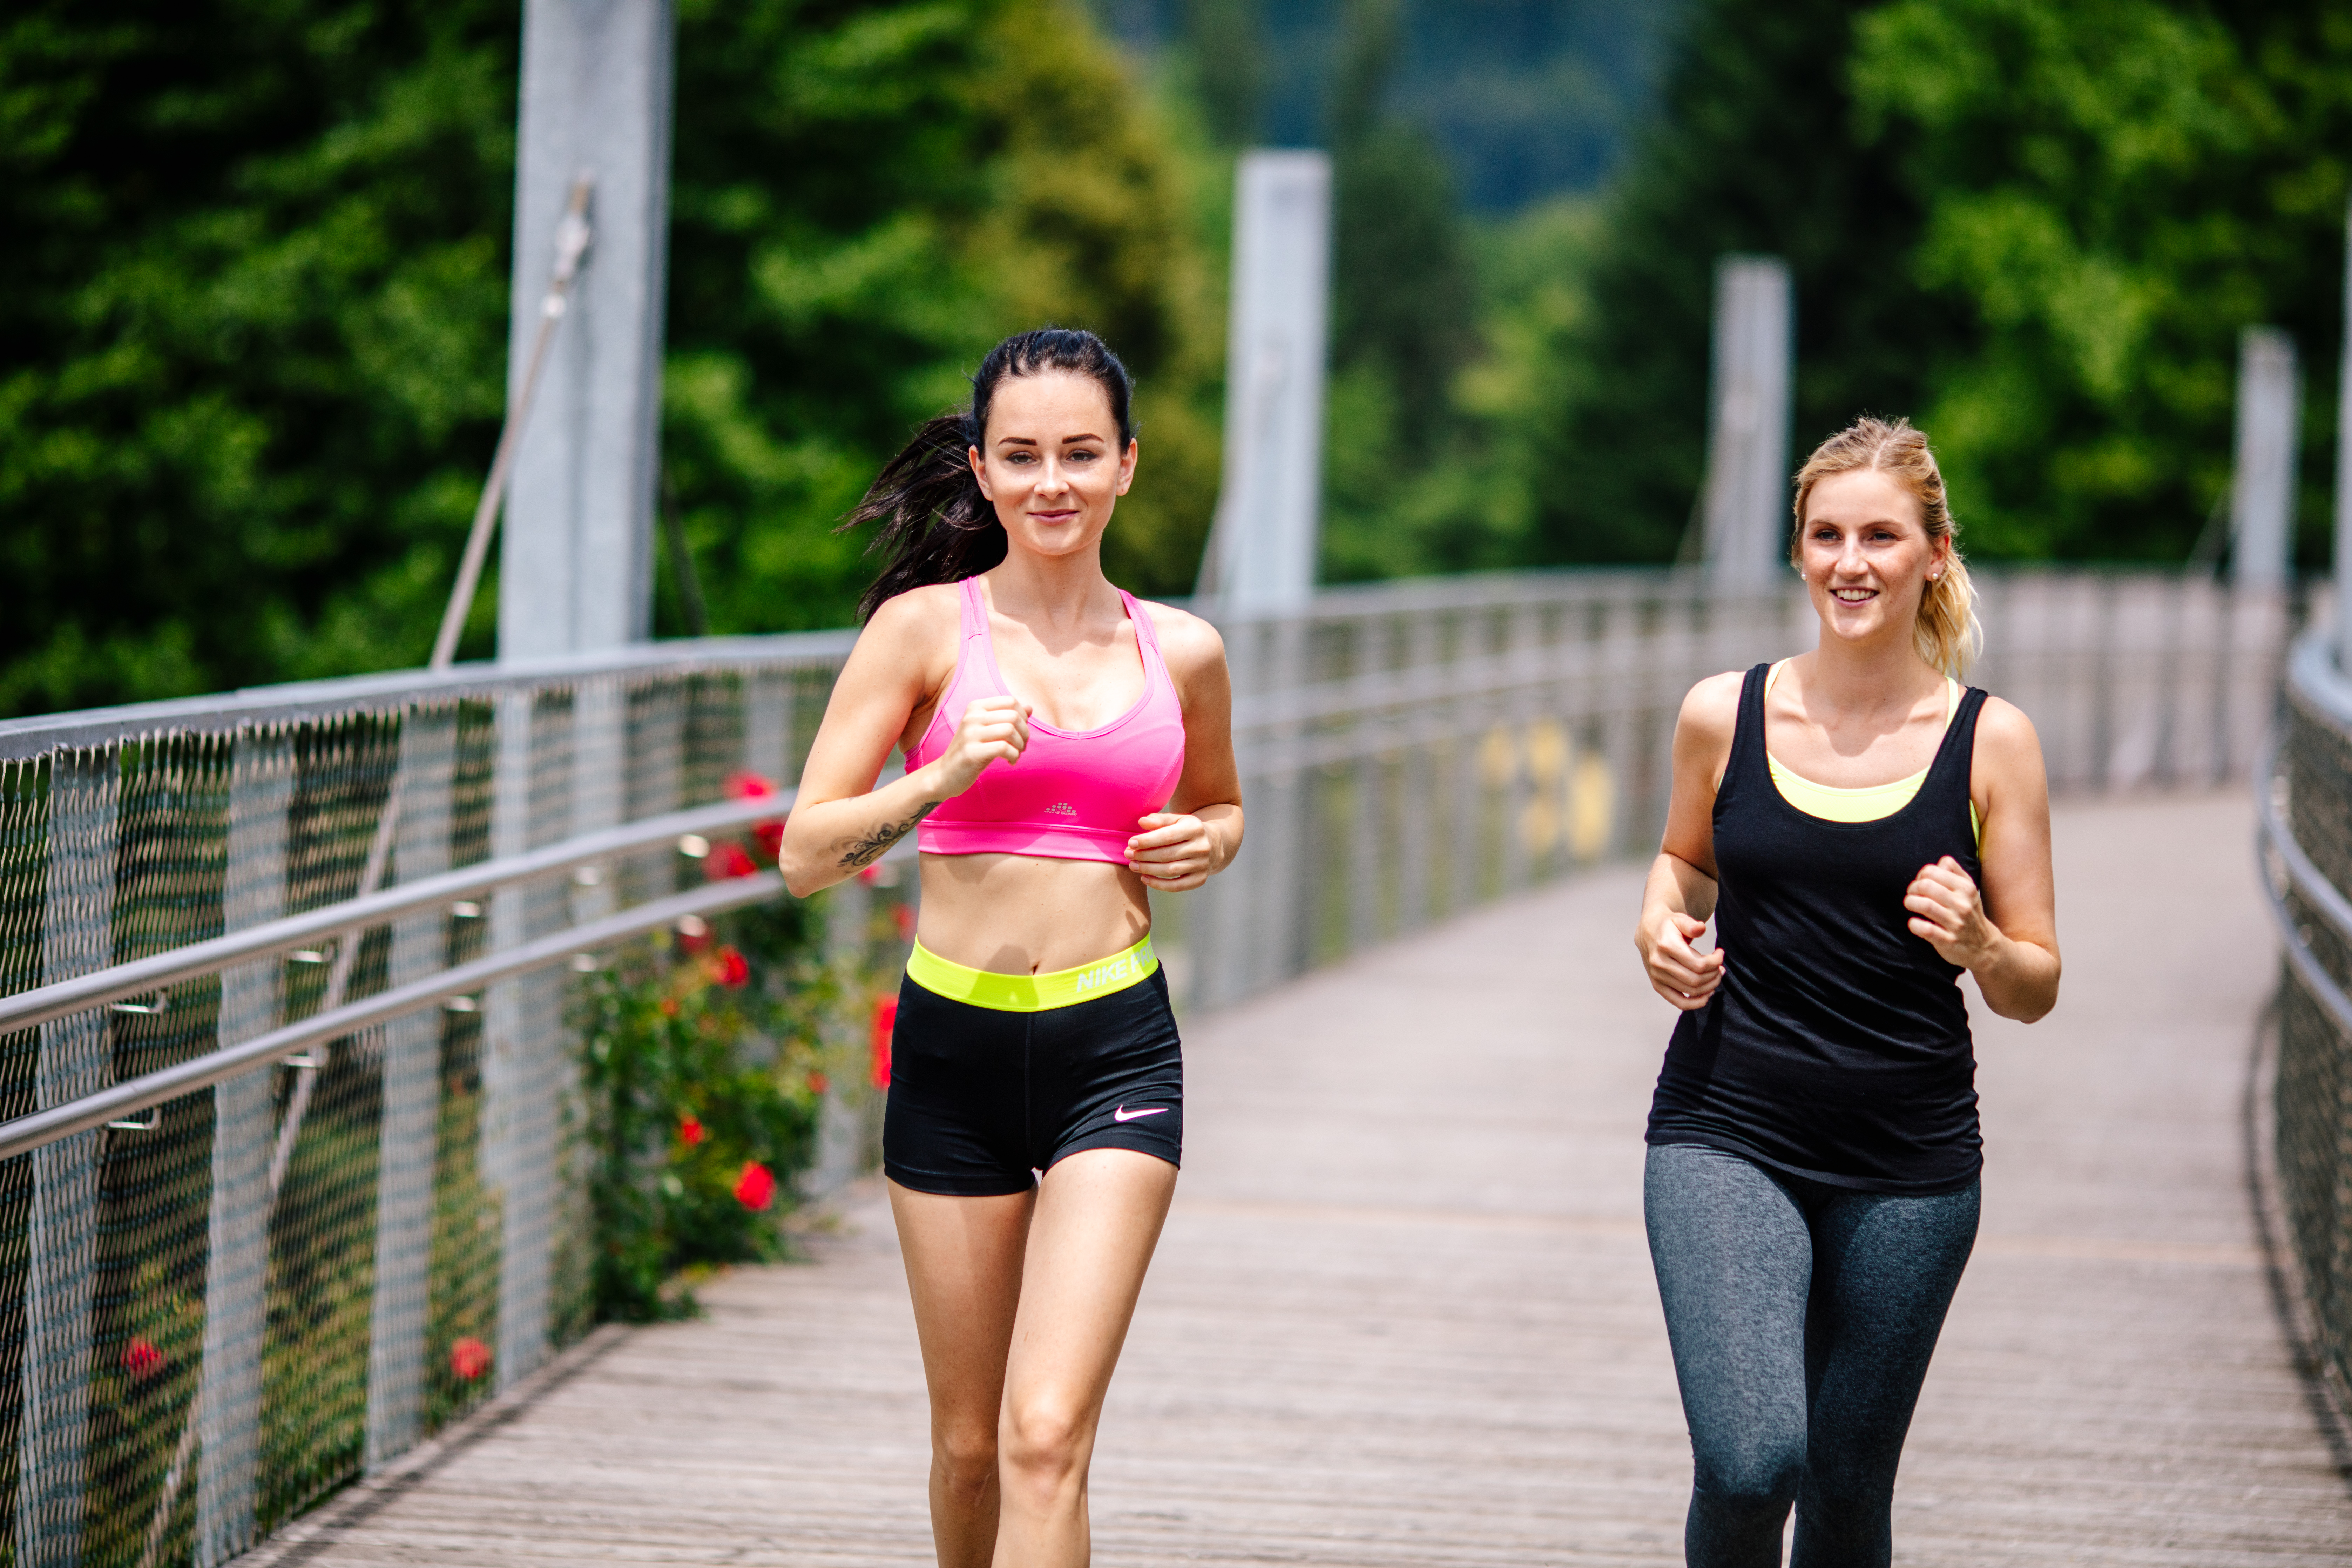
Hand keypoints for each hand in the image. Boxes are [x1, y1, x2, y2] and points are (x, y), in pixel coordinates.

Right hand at [932, 696, 1029, 796]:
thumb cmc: (971, 751)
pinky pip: (1004, 748)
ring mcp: (970, 734)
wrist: (945, 774)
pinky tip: (1010, 762)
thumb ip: (1008, 718)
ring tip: (1016, 754)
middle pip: (1013, 716)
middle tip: (1021, 747)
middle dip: (1024, 733)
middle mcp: (971, 717)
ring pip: (1010, 730)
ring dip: (1020, 745)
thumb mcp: (988, 731)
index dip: (1023, 717)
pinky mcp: (971, 753)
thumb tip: (1030, 707)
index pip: (1010, 701)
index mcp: (975, 707)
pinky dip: (1014, 756)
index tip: (1020, 733)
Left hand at [1127, 813, 1216, 890]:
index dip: (1147, 841)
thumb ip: (1160, 820)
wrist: (1213, 845)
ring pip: (1170, 871)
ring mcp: (1202, 865)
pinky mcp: (1200, 880)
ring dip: (1148, 869)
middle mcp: (1201, 848)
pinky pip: (1176, 886)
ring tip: (1133, 865)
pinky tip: (1144, 878)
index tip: (1131, 842)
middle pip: (1167, 855)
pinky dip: (1158, 884)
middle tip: (1127, 855)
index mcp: (1195, 829)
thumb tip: (1142, 822)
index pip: (1168, 836)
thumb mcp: (1177, 820)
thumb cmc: (1187, 830)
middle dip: (1144, 856)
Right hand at [1641, 911, 1722, 1010]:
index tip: (1720, 953)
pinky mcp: (1657, 985)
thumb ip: (1691, 924)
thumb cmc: (1668, 925)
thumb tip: (1701, 928)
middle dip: (1714, 975)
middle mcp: (1659, 963)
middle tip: (1720, 967)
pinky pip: (1679, 1002)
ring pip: (1692, 991)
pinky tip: (1707, 994)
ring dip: (1710, 986)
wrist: (1648, 932)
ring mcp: (1657, 976)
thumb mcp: (1679, 919)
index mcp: (1666, 946)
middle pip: (1697, 979)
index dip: (1716, 962)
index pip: (1699, 964)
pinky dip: (1696, 1002)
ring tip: (1715, 975)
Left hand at [1905, 855, 2001, 969]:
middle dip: (1912, 888)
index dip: (1921, 875)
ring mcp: (1956, 923)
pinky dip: (1913, 924)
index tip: (1921, 884)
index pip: (1933, 871)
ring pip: (1924, 905)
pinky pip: (1924, 929)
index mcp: (1966, 889)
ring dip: (1910, 903)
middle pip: (1926, 886)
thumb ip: (1954, 871)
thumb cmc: (1968, 912)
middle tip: (1912, 895)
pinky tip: (1915, 923)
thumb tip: (1940, 862)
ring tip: (1910, 905)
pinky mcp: (1947, 941)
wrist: (1983, 946)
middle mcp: (1963, 905)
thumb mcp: (1968, 890)